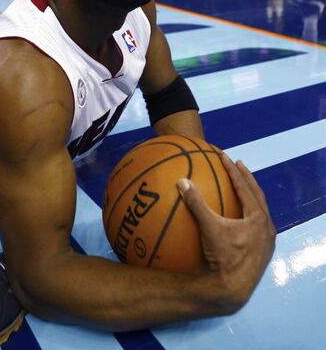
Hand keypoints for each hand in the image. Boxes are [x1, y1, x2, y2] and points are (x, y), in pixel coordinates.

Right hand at [177, 154, 275, 308]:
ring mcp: (266, 240)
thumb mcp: (209, 228)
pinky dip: (249, 214)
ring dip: (250, 196)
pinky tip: (239, 217)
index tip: (225, 157)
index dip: (234, 170)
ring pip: (260, 211)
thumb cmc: (224, 258)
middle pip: (258, 195)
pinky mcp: (262, 252)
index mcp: (258, 217)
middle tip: (238, 164)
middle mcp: (266, 227)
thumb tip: (182, 182)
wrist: (233, 290)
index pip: (245, 187)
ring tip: (242, 186)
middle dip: (247, 178)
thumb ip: (196, 204)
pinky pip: (257, 225)